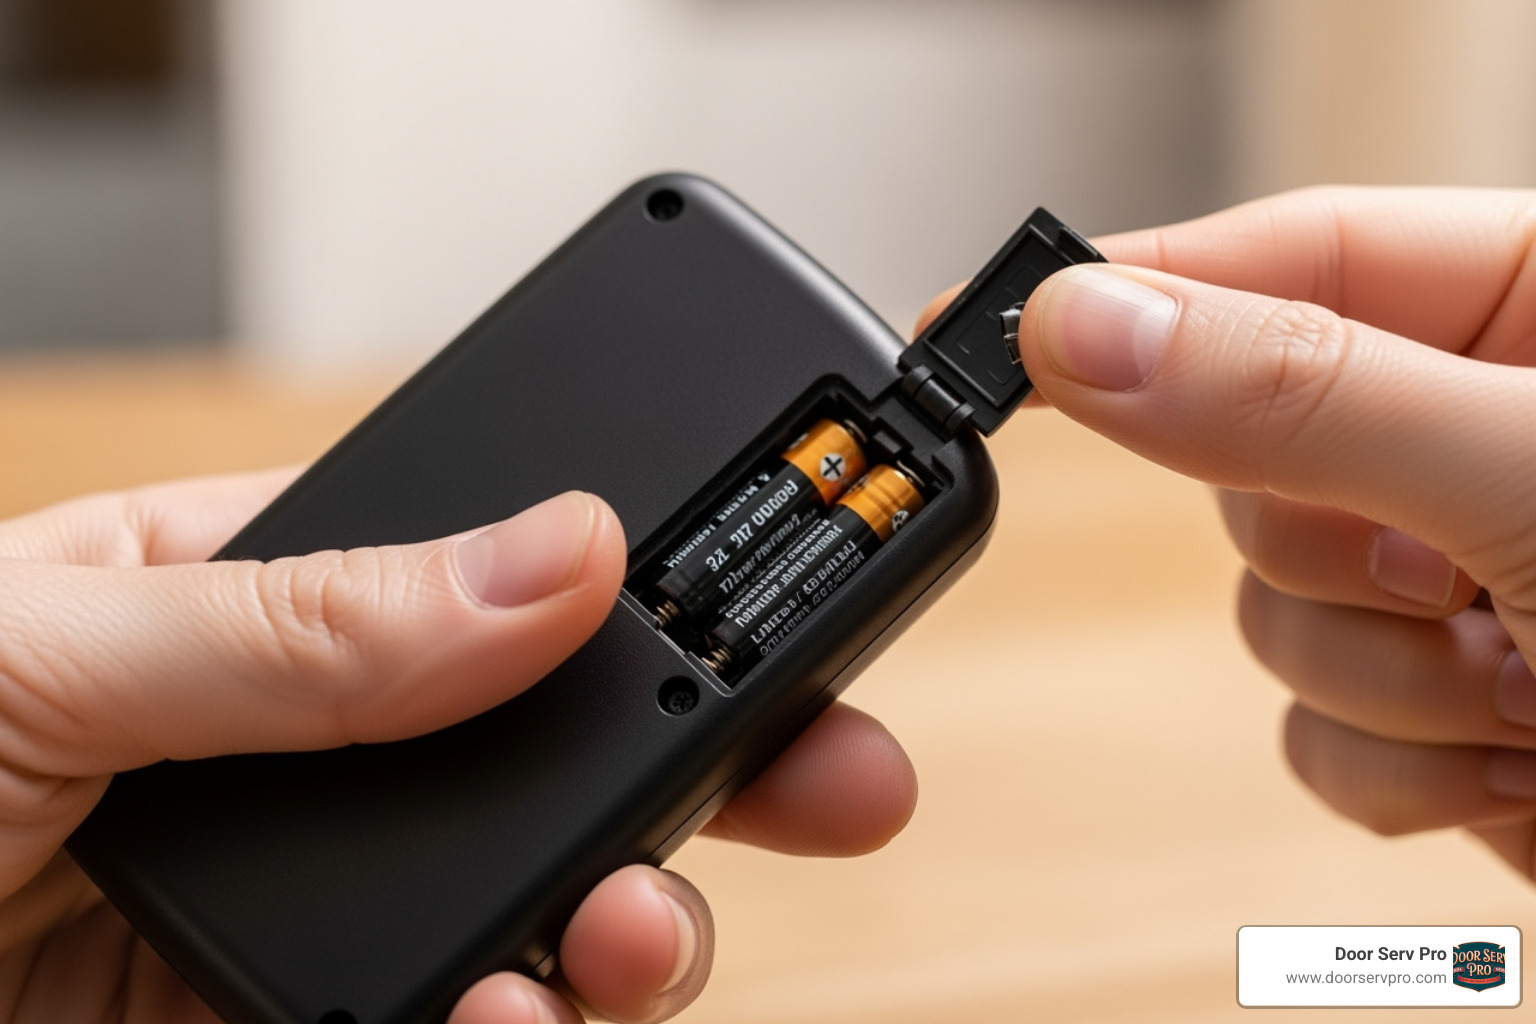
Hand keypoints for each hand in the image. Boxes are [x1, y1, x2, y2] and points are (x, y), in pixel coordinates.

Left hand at [0, 468, 916, 1022]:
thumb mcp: (35, 645)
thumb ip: (302, 617)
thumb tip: (554, 553)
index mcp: (253, 607)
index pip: (505, 584)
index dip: (653, 590)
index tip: (778, 595)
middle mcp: (308, 765)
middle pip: (563, 758)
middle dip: (717, 767)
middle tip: (834, 779)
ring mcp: (308, 922)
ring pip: (539, 924)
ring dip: (628, 934)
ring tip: (627, 945)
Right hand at [976, 186, 1535, 878]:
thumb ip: (1303, 395)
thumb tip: (1088, 330)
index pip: (1276, 253)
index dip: (1127, 287)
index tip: (983, 322)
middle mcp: (1477, 434)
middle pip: (1244, 458)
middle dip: (1332, 547)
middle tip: (1452, 574)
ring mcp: (1454, 575)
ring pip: (1267, 611)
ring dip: (1384, 679)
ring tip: (1534, 690)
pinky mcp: (1442, 707)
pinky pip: (1311, 731)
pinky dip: (1397, 768)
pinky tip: (1523, 760)